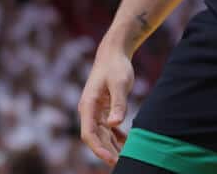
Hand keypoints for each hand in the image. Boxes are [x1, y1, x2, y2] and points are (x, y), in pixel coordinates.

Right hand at [78, 47, 133, 165]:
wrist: (113, 53)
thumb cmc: (116, 66)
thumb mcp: (120, 83)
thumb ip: (118, 104)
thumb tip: (114, 125)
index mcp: (88, 105)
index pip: (89, 134)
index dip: (98, 149)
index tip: (111, 159)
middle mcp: (89, 111)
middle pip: (96, 138)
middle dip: (108, 152)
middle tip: (123, 163)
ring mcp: (96, 112)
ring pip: (103, 136)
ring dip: (113, 147)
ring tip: (128, 157)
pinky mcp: (104, 110)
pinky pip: (109, 129)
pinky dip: (117, 138)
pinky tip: (129, 144)